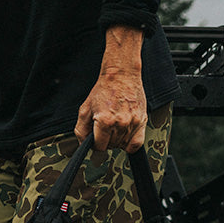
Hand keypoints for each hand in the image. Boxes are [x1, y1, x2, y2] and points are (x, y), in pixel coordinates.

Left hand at [75, 26, 146, 152]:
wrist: (121, 76)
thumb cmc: (103, 90)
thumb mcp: (85, 109)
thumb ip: (81, 130)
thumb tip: (84, 144)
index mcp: (104, 121)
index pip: (99, 146)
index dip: (95, 144)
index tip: (96, 138)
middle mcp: (120, 123)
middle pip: (111, 146)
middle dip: (106, 140)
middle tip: (104, 129)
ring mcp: (133, 123)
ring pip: (123, 145)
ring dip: (117, 141)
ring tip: (114, 127)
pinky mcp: (142, 121)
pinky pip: (137, 143)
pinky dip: (130, 144)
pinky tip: (124, 135)